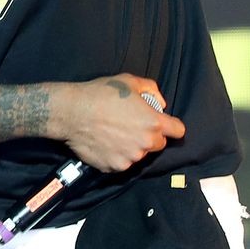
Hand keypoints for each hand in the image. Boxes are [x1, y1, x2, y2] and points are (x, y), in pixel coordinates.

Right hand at [56, 73, 185, 172]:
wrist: (71, 112)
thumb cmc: (100, 94)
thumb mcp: (128, 81)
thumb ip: (151, 89)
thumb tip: (160, 104)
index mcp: (153, 123)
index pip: (178, 131)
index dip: (172, 126)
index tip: (164, 124)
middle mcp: (145, 144)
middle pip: (159, 144)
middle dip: (150, 136)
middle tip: (133, 126)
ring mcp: (130, 158)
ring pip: (139, 154)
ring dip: (133, 147)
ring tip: (115, 134)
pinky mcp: (114, 167)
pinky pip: (122, 162)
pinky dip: (117, 155)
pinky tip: (105, 143)